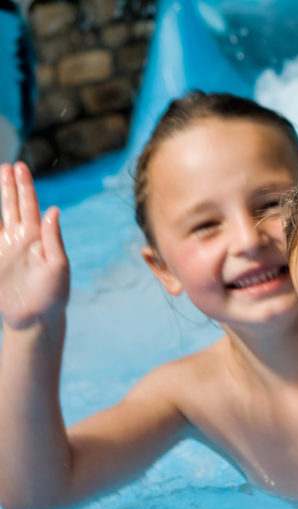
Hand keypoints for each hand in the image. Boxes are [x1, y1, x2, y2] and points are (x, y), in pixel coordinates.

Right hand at [0, 162, 68, 329]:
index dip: (25, 186)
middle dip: (9, 186)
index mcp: (39, 237)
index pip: (30, 205)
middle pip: (13, 205)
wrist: (35, 318)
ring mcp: (6, 248)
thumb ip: (54, 237)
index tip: (19, 167)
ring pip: (0, 216)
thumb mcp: (58, 265)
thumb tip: (54, 210)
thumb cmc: (53, 294)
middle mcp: (22, 239)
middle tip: (7, 166)